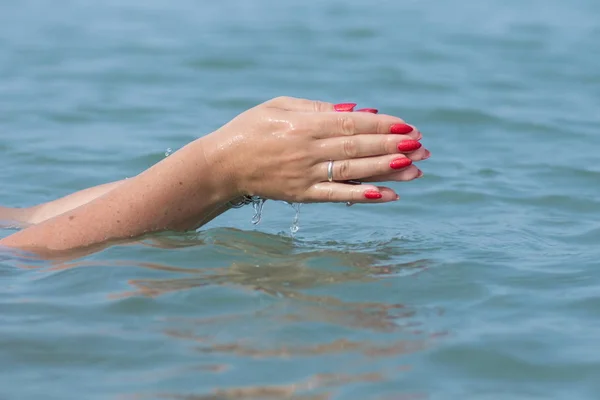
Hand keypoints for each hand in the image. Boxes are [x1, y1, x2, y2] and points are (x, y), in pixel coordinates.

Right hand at [202, 96, 428, 203]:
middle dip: (393, 146)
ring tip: (415, 168)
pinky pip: (336, 196)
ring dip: (386, 170)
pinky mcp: (301, 195)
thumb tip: (356, 111)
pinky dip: (362, 195)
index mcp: (303, 125)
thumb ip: (317, 108)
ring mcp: (305, 175)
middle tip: (422, 146)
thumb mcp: (279, 106)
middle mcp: (307, 150)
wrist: (222, 165)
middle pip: (358, 147)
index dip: (382, 126)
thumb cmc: (250, 129)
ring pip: (353, 171)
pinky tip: (387, 195)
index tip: (408, 126)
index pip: (352, 124)